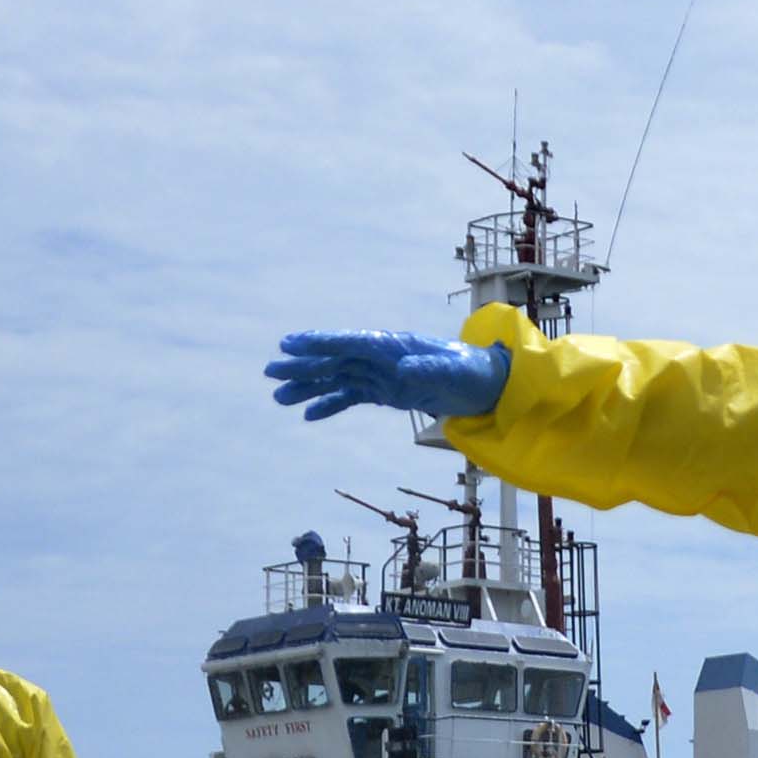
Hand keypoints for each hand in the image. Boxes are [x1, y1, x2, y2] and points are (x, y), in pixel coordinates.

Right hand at [265, 331, 510, 422]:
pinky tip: (308, 415)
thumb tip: (404, 370)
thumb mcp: (454, 373)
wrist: (487, 384)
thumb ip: (430, 370)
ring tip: (278, 397)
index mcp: (394, 347)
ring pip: (338, 378)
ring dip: (308, 386)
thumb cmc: (472, 373)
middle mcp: (383, 357)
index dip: (319, 343)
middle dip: (303, 365)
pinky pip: (352, 396)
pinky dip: (330, 404)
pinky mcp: (388, 391)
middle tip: (270, 371)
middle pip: (336, 360)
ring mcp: (383, 374)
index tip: (289, 344)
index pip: (350, 343)